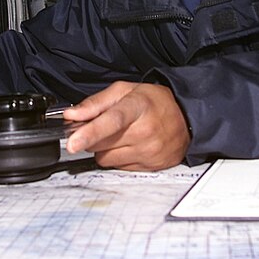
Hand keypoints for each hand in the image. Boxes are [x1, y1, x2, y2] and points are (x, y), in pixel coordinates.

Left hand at [63, 81, 189, 170]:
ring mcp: (150, 151)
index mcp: (138, 106)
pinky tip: (131, 145)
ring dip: (105, 149)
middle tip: (103, 125)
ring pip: (106, 159)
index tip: (73, 143)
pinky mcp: (151, 166)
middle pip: (101, 144)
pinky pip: (118, 168)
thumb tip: (72, 116)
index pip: (111, 121)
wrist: (187, 117)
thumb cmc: (155, 102)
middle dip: (93, 136)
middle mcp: (146, 131)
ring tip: (121, 135)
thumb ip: (95, 103)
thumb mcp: (124, 90)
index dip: (90, 132)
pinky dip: (118, 158)